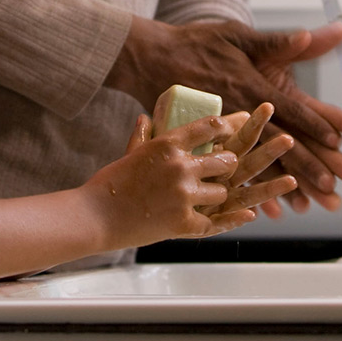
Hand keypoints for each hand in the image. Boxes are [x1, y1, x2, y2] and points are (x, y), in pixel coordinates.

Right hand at [85, 111, 296, 248]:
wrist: (96, 216)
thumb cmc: (110, 183)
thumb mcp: (129, 153)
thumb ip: (143, 135)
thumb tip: (145, 117)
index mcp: (167, 144)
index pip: (208, 127)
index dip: (224, 127)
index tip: (230, 129)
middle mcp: (180, 166)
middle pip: (224, 160)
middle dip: (229, 165)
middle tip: (228, 167)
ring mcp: (183, 195)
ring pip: (221, 192)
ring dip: (218, 195)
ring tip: (212, 197)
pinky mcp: (183, 223)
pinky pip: (216, 222)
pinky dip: (230, 221)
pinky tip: (246, 216)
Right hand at [108, 17, 341, 215]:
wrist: (148, 58)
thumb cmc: (194, 43)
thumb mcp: (236, 34)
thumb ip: (274, 42)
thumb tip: (308, 35)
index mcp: (248, 86)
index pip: (288, 110)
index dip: (313, 124)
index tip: (337, 140)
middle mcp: (236, 114)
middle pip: (276, 145)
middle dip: (306, 166)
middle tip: (330, 186)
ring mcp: (218, 133)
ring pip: (254, 166)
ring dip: (280, 187)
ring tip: (305, 205)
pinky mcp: (201, 146)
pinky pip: (226, 172)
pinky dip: (244, 192)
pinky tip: (262, 210)